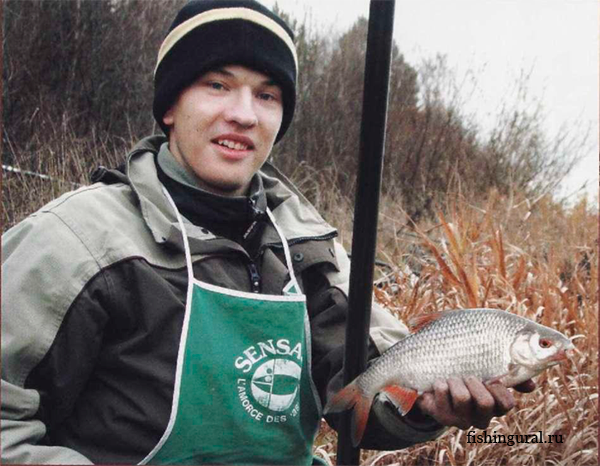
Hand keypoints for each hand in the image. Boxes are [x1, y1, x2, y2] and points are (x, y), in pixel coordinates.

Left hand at [413, 376, 535, 429]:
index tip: (490, 378)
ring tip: (452, 379)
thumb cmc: (465, 378)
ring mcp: (461, 420)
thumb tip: (532, 386)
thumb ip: (511, 377)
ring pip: (463, 398)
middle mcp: (480, 418)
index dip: (499, 389)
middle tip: (467, 376)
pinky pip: (443, 394)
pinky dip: (440, 383)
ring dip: (456, 381)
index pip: (507, 404)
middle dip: (474, 382)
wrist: (434, 386)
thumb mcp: (488, 374)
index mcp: (495, 408)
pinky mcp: (442, 417)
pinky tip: (439, 383)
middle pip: (485, 403)